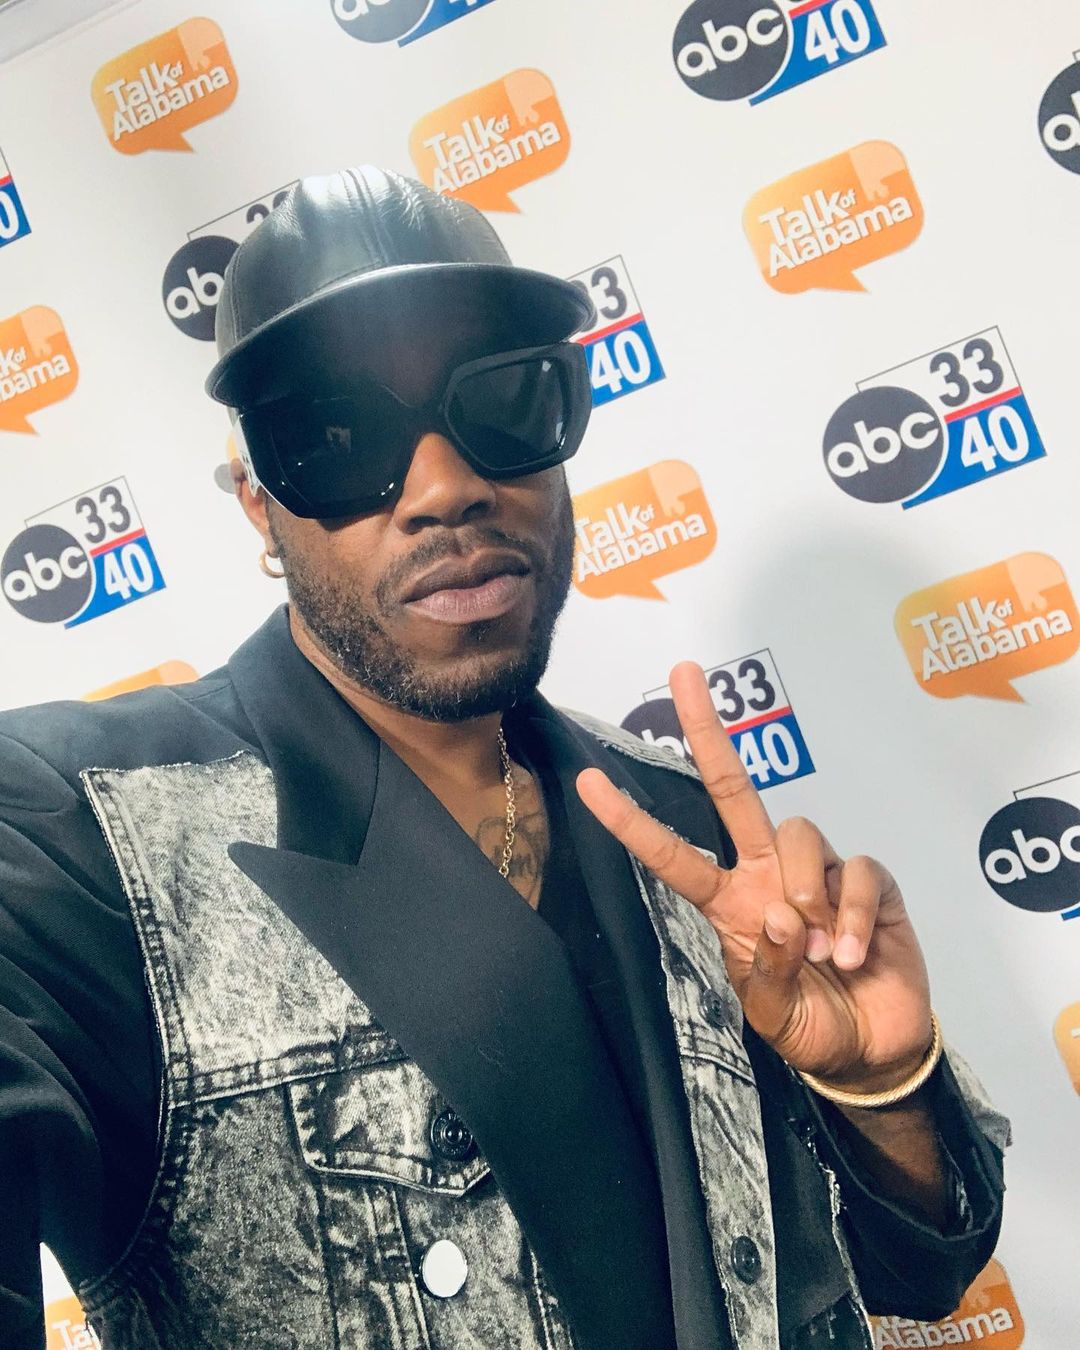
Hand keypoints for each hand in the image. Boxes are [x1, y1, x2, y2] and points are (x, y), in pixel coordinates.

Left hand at [577, 662, 932, 1092]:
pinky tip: (854, 955)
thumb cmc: (811, 1027)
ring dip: (808, 894)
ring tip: (821, 954)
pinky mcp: (869, 882)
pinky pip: (858, 872)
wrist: (873, 1050)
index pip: (674, 853)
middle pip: (734, 790)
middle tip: (684, 672)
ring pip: (801, 834)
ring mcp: (819, 872)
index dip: (631, 821)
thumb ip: (767, 972)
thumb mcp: (772, 1015)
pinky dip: (854, 916)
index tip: (589, 783)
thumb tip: (783, 917)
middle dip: (708, 732)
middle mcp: (768, 873)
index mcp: (730, 902)